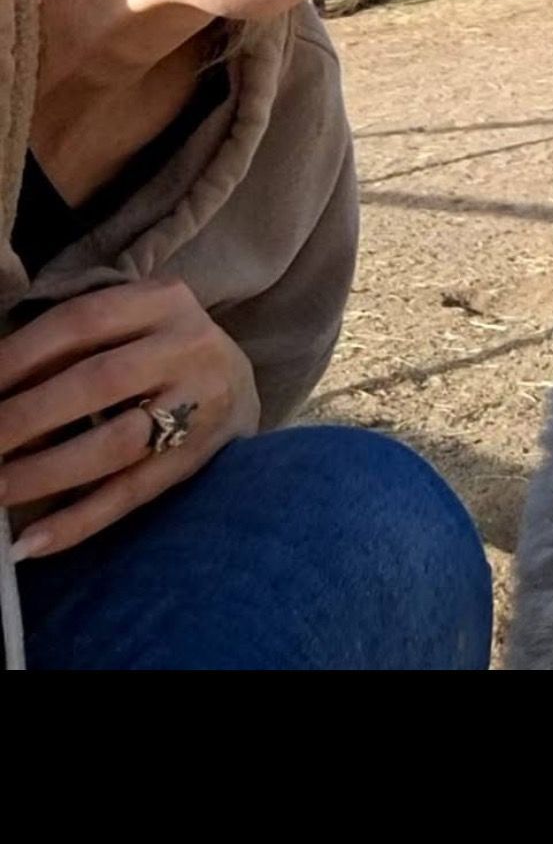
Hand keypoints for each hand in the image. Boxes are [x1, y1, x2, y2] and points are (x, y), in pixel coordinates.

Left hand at [0, 278, 258, 558]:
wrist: (238, 384)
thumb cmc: (159, 349)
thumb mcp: (129, 324)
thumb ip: (72, 350)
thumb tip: (0, 395)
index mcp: (162, 300)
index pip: (81, 322)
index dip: (20, 355)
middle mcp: (187, 347)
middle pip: (99, 381)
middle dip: (27, 416)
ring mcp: (199, 406)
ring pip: (116, 443)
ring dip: (46, 471)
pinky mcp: (196, 461)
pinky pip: (131, 495)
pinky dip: (78, 521)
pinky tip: (31, 542)